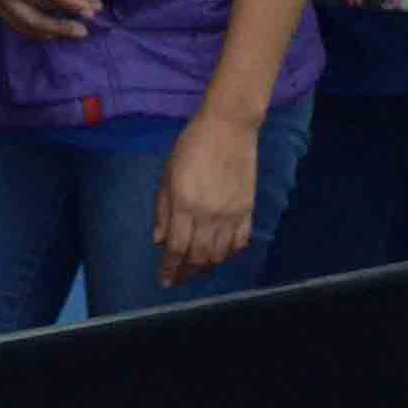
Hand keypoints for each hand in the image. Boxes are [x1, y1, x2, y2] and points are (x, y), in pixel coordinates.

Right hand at [0, 0, 102, 41]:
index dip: (74, 3)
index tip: (93, 7)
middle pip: (40, 15)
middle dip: (65, 24)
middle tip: (87, 28)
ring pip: (24, 24)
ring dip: (50, 32)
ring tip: (70, 34)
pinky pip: (11, 22)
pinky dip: (30, 30)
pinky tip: (43, 31)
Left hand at [152, 111, 258, 288]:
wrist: (228, 127)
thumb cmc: (192, 145)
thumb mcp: (168, 174)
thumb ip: (163, 209)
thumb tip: (159, 239)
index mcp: (184, 204)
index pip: (176, 248)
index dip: (169, 269)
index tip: (164, 281)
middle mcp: (208, 214)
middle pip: (198, 257)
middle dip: (186, 273)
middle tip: (179, 279)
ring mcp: (231, 213)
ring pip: (219, 254)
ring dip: (207, 267)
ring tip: (197, 269)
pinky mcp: (248, 209)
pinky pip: (241, 242)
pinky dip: (230, 253)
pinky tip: (222, 253)